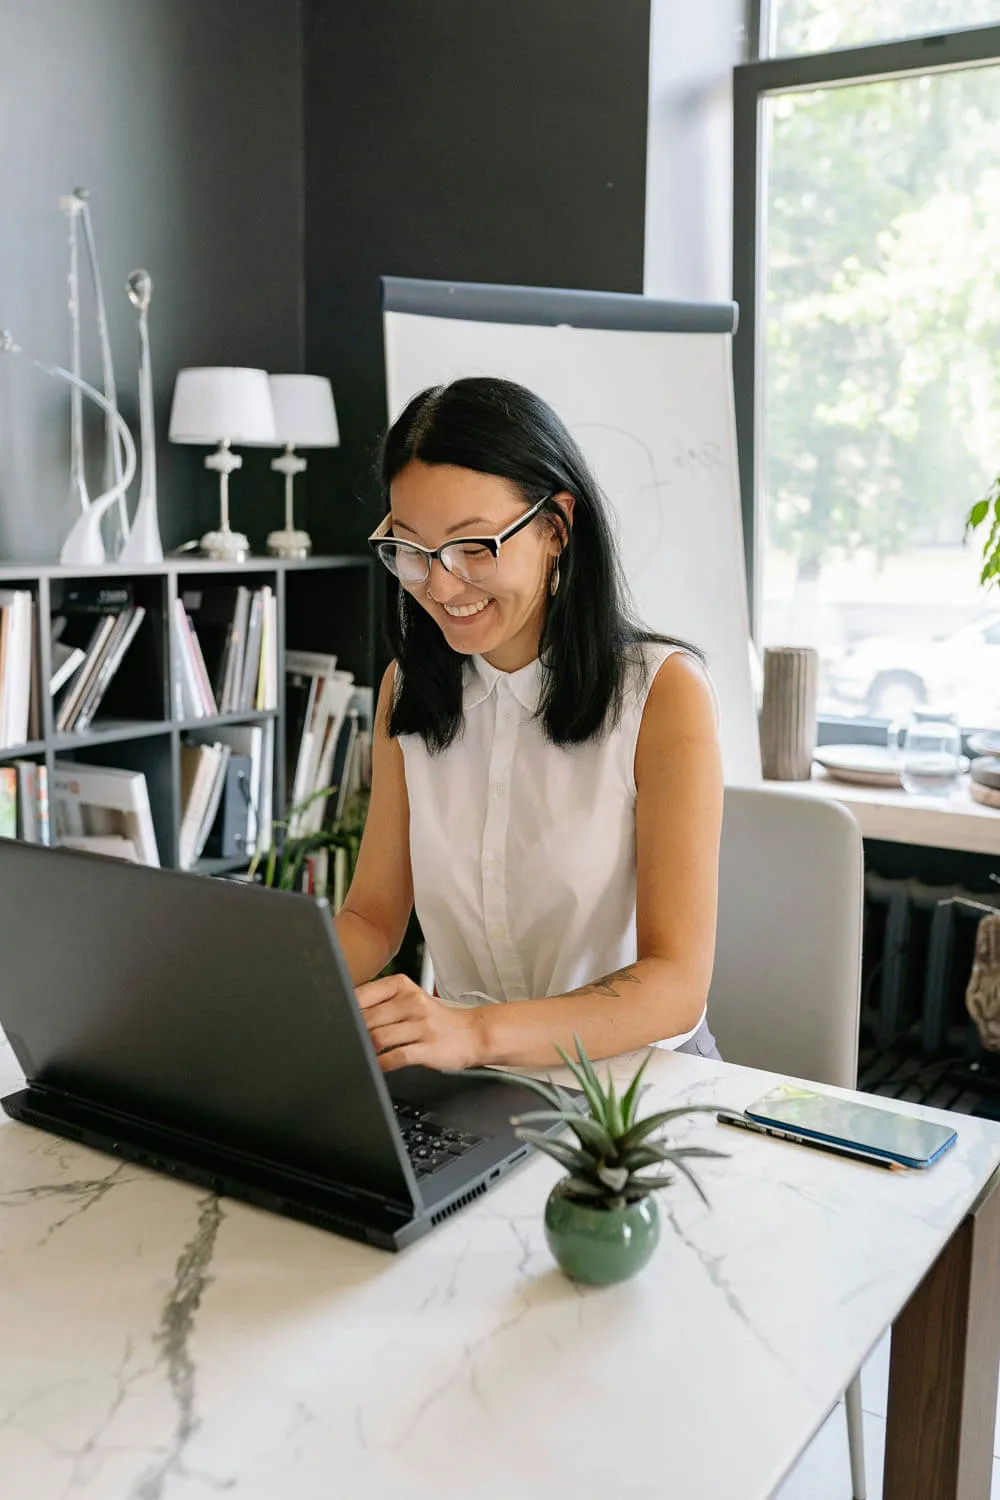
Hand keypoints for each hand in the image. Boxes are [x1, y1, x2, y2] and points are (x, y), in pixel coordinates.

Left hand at [356, 974, 484, 1072]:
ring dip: (365, 1049)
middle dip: (353, 1033)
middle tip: (344, 1042)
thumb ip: (379, 1003)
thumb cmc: (433, 1020)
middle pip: (367, 1018)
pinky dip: (381, 1064)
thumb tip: (344, 1013)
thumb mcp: (409, 1000)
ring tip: (360, 1054)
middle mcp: (412, 1002)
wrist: (472, 1033)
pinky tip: (377, 1066)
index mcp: (402, 986)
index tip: (335, 1021)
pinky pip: (396, 1057)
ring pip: (379, 1037)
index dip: (344, 1010)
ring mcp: (421, 1025)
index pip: (362, 994)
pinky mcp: (428, 1047)